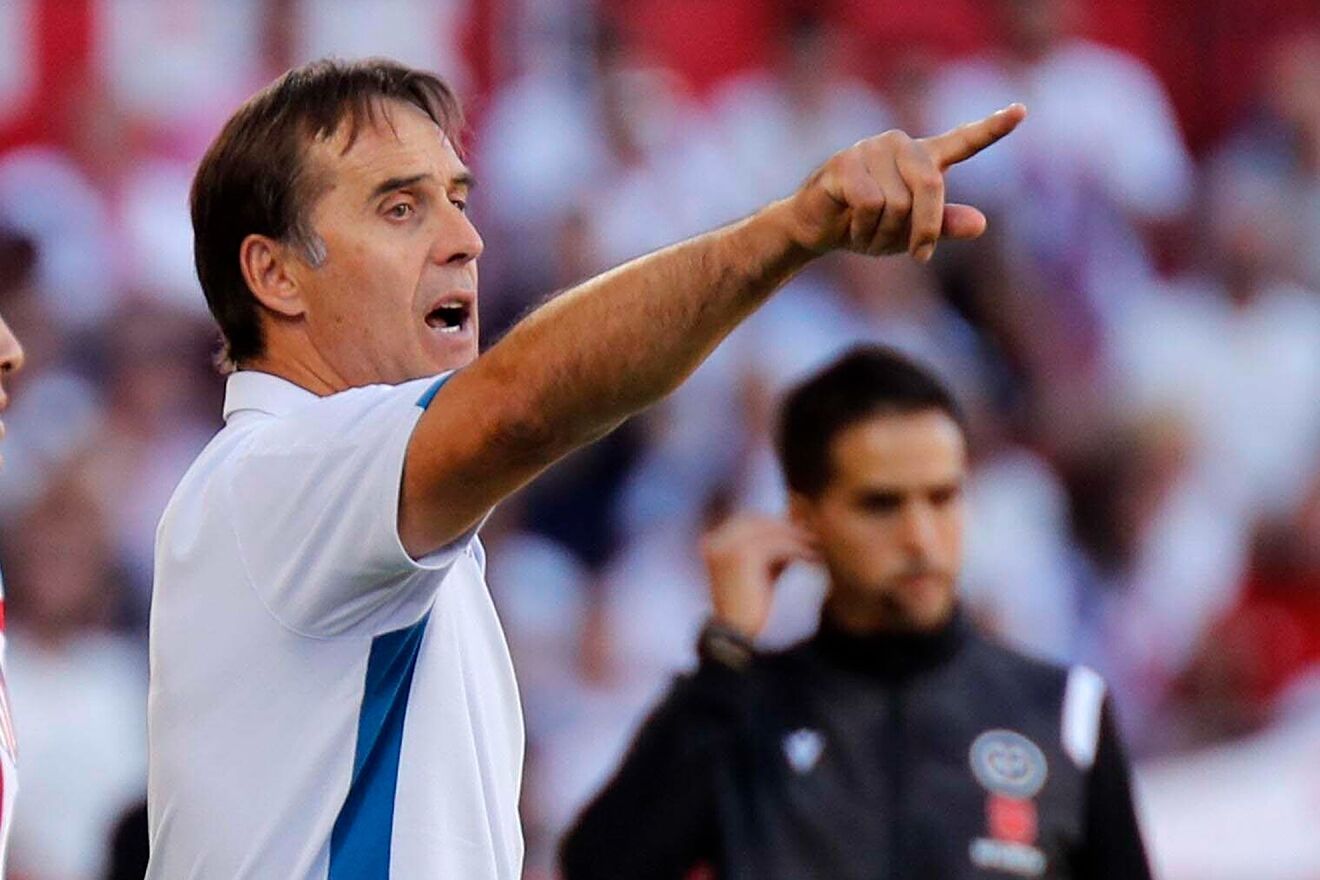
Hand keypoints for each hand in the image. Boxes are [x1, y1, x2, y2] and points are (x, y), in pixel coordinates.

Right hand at [700, 515, 818, 639]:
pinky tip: (811, 559)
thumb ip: (768, 550)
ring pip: (768, 530)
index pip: (747, 521)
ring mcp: (726, 547)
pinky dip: (796, 550)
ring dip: (794, 538)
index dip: (775, 525)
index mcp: (713, 544)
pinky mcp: (741, 556)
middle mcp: (715, 542)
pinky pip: (775, 545)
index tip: (801, 532)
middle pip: (756, 520)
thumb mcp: (758, 572)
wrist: (741, 638)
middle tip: (812, 536)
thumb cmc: (753, 609)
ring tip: (815, 548)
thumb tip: (795, 525)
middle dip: (785, 528)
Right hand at [778, 103, 1026, 261]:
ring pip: (898, 202)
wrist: (815, 229)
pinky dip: (864, 229)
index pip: (964, 140)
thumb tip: (981, 224)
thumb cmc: (867, 227)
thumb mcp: (910, 233)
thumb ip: (944, 225)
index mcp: (923, 159)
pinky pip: (870, 204)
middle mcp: (900, 146)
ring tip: (867, 233)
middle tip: (918, 255)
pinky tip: (851, 229)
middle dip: (925, 228)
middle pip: (931, 186)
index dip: (993, 128)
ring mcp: (871, 150)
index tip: (1021, 111)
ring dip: (884, 234)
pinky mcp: (844, 162)